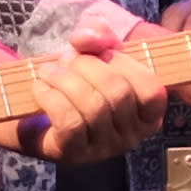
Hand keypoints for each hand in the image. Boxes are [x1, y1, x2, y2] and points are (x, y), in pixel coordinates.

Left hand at [15, 44, 168, 164]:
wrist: (38, 114)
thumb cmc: (77, 82)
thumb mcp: (94, 52)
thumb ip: (98, 36)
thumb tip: (87, 38)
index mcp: (148, 112)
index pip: (151, 89)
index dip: (124, 63)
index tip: (102, 52)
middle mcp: (132, 135)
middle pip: (118, 93)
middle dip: (88, 66)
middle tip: (67, 59)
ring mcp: (104, 149)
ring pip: (94, 108)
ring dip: (65, 80)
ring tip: (49, 71)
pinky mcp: (75, 155)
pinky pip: (70, 123)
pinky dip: (52, 98)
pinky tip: (42, 88)